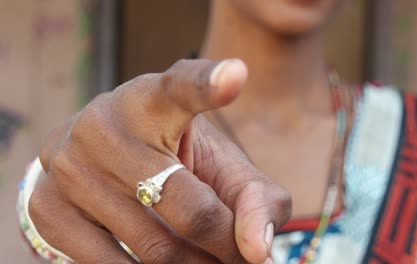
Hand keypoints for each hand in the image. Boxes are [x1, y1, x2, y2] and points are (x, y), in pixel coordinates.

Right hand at [30, 59, 291, 263]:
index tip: (236, 75)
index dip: (210, 83)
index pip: (183, 87)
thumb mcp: (223, 169)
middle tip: (239, 256)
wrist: (110, 159)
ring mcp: (70, 164)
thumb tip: (257, 251)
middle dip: (225, 246)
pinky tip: (165, 262)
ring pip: (153, 247)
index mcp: (156, 99)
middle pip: (189, 209)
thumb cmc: (179, 162)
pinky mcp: (45, 204)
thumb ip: (254, 200)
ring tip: (208, 259)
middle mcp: (107, 123)